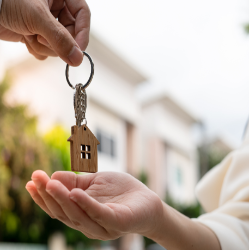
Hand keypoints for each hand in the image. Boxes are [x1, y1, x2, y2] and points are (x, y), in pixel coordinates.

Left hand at [0, 0, 89, 65]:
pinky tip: (25, 38)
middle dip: (56, 42)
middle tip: (42, 40)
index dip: (82, 34)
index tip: (78, 51)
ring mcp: (47, 23)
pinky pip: (47, 50)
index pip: (83, 15)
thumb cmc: (8, 1)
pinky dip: (36, 49)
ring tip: (28, 35)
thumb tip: (78, 59)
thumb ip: (60, 38)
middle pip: (71, 34)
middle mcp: (57, 9)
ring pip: (59, 45)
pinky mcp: (39, 34)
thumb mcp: (37, 17)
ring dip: (43, 46)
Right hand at [26, 170, 162, 239]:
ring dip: (62, 199)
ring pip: (78, 215)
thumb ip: (76, 182)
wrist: (147, 201)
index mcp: (82, 214)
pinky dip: (86, 204)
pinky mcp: (118, 222)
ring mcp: (104, 226)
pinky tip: (75, 193)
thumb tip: (53, 176)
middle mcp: (89, 224)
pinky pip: (100, 214)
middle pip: (64, 212)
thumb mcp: (95, 182)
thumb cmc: (121, 191)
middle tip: (37, 179)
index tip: (31, 181)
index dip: (43, 197)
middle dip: (48, 196)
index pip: (59, 208)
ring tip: (51, 184)